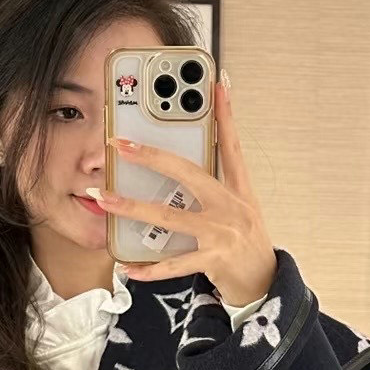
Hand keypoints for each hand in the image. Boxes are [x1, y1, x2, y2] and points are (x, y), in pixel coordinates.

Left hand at [96, 75, 276, 302]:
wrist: (265, 284)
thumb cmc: (245, 243)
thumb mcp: (239, 210)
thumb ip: (214, 189)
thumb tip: (177, 171)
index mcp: (238, 190)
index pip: (231, 146)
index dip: (226, 115)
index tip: (217, 85)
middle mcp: (231, 207)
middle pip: (188, 173)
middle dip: (152, 156)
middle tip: (120, 144)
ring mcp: (222, 233)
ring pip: (169, 217)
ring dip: (132, 208)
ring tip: (104, 199)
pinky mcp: (214, 260)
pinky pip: (174, 264)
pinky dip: (150, 268)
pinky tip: (129, 267)